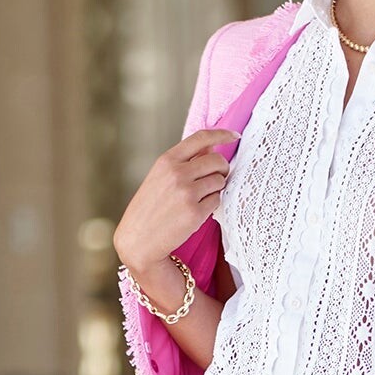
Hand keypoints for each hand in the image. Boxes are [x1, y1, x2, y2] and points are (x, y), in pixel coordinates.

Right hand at [114, 127, 240, 273]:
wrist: (139, 240)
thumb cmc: (150, 208)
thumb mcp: (160, 177)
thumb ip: (184, 161)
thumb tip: (211, 147)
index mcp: (167, 160)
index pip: (201, 138)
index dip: (222, 134)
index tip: (235, 136)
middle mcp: (177, 173)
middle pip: (217, 161)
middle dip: (222, 169)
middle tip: (217, 178)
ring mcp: (186, 193)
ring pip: (220, 181)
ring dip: (216, 189)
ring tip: (201, 197)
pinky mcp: (195, 213)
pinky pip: (217, 201)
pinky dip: (212, 205)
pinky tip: (197, 211)